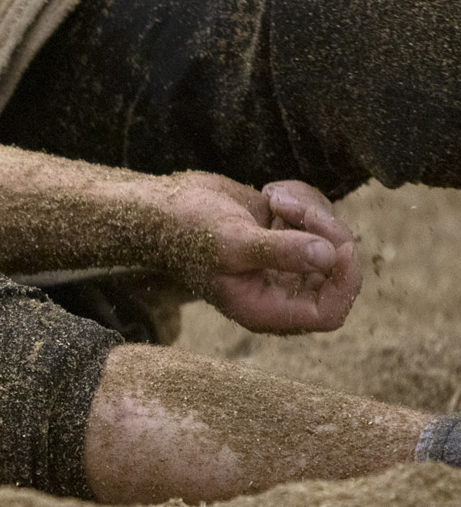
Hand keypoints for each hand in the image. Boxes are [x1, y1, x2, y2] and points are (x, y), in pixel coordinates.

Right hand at [171, 174, 359, 332]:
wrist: (163, 207)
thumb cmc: (187, 231)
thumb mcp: (231, 242)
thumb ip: (278, 251)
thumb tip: (328, 256)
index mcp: (265, 308)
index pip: (328, 312)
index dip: (343, 282)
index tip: (336, 246)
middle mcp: (279, 290)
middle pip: (337, 271)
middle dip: (324, 232)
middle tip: (290, 207)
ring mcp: (286, 262)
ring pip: (332, 238)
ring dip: (309, 209)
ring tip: (273, 198)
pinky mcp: (287, 233)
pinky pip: (319, 216)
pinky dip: (302, 198)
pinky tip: (270, 194)